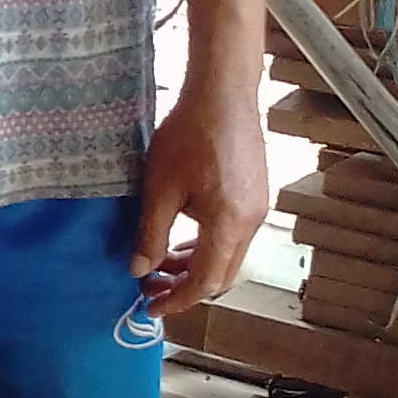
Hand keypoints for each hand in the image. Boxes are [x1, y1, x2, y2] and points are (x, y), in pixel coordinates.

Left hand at [130, 80, 269, 317]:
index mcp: (229, 224)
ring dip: (196, 265)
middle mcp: (252, 222)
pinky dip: (208, 245)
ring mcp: (258, 207)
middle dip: (186, 286)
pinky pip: (234, 234)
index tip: (150, 306)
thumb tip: (139, 271)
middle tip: (151, 286)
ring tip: (162, 261)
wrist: (222, 91)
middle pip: (222, 274)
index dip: (177, 299)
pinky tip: (184, 234)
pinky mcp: (256, 193)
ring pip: (229, 255)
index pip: (205, 282)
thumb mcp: (159, 188)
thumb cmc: (189, 134)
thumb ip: (150, 234)